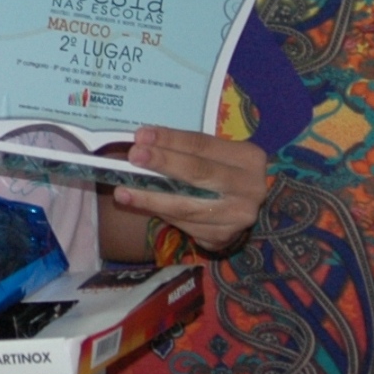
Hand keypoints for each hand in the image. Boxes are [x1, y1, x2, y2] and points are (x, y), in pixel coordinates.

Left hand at [113, 127, 267, 253]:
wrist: (247, 208)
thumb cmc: (223, 172)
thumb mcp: (217, 156)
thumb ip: (187, 151)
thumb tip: (143, 144)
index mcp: (249, 158)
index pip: (203, 145)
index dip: (171, 140)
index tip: (141, 135)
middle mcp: (250, 188)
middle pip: (198, 174)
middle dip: (163, 163)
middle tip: (133, 156)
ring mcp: (238, 216)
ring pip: (187, 207)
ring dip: (151, 198)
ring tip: (123, 192)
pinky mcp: (224, 237)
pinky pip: (185, 225)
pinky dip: (161, 214)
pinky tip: (142, 206)